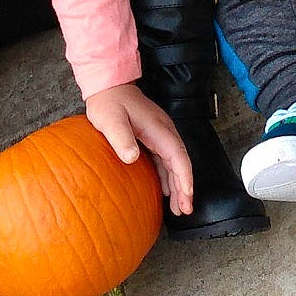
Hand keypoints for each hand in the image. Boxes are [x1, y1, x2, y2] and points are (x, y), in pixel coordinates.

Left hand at [85, 83, 193, 215]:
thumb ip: (122, 138)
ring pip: (174, 163)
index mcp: (159, 129)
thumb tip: (132, 158)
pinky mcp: (153, 137)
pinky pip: (165, 160)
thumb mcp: (111, 120)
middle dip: (185, 188)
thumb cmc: (109, 102)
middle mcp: (164, 132)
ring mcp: (160, 134)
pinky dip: (169, 176)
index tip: (187, 196)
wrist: (108, 85)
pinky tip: (167, 190)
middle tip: (185, 210)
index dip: (184, 178)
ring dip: (178, 185)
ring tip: (179, 207)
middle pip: (180, 163)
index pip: (178, 157)